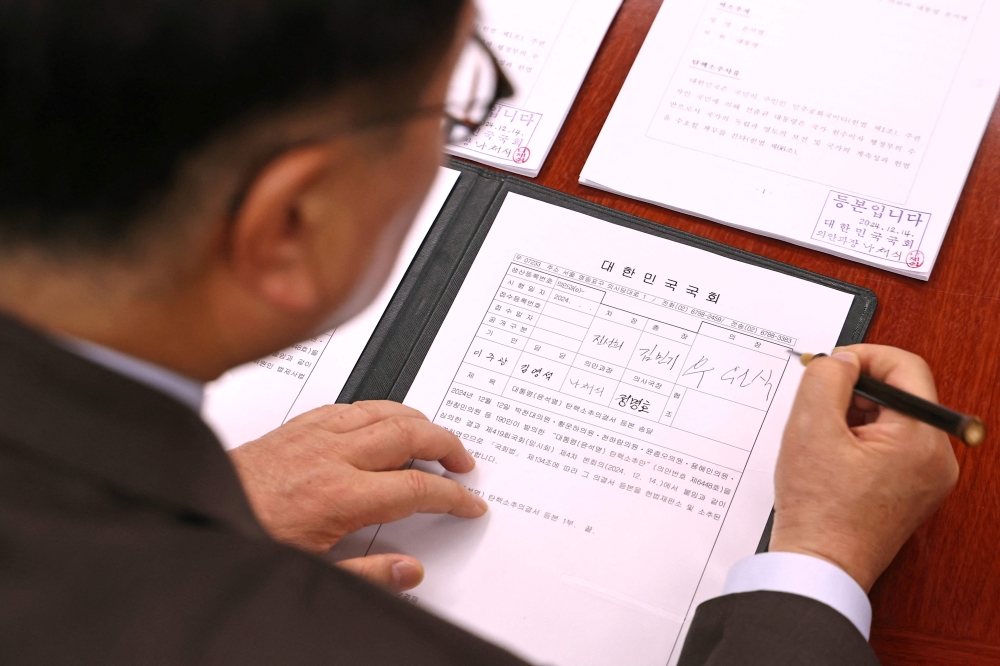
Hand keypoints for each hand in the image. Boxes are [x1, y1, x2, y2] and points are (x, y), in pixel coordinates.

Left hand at [228, 401, 487, 590]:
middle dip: (447, 445)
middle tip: (464, 461)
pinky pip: (352, 405)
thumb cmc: (246, 536)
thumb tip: (410, 571)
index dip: (452, 495)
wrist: (198, 511)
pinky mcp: (298, 424)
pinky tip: (386, 419)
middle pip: (409, 434)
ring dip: (419, 420)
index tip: (468, 502)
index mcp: (339, 497)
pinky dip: (381, 409)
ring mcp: (315, 434)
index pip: (416, 488)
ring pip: (384, 410)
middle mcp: (331, 456)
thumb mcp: (310, 572)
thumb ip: (368, 575)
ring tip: (437, 436)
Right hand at [770, 345, 958, 591]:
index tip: (830, 366)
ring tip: (821, 441)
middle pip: (899, 395)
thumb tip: (842, 360)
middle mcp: (936, 458)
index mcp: (921, 439)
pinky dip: (860, 441)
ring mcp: (927, 478)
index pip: (906, 367)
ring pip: (891, 420)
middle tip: (818, 406)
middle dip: (854, 391)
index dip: (863, 356)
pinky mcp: (912, 491)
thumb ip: (827, 377)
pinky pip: (890, 446)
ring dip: (854, 417)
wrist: (820, 567)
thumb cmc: (818, 510)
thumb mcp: (810, 427)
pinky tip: (831, 458)